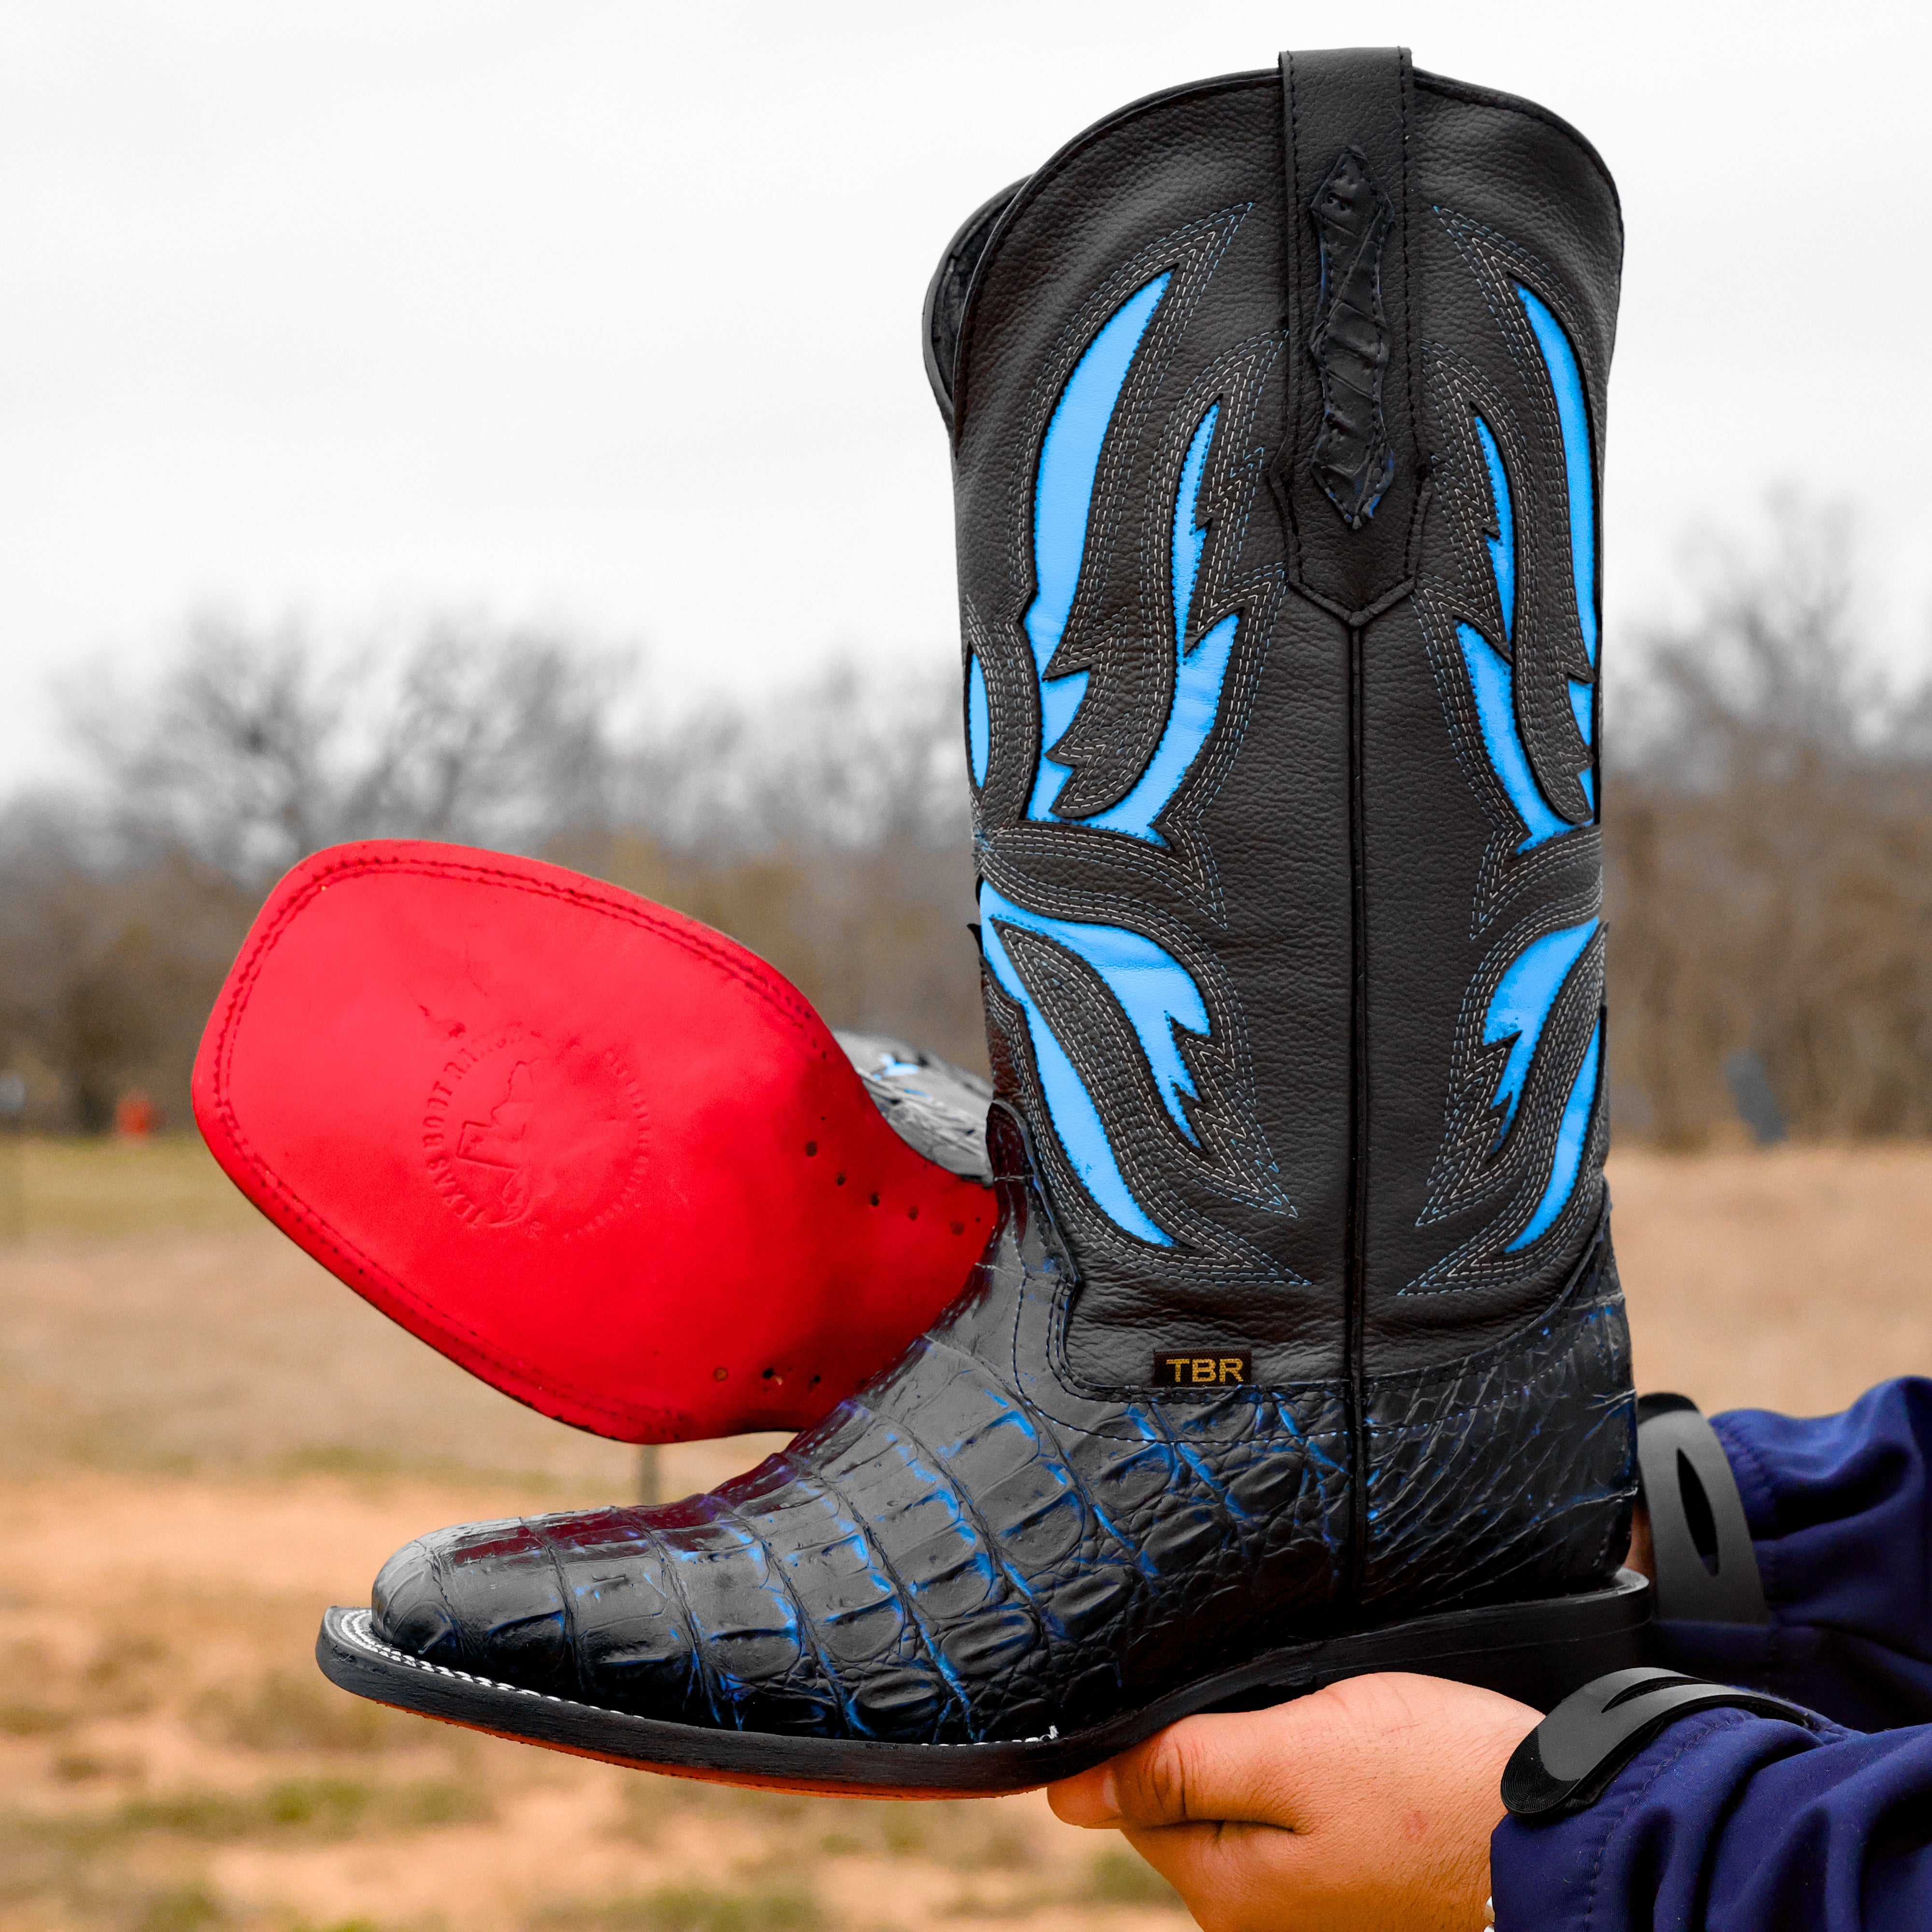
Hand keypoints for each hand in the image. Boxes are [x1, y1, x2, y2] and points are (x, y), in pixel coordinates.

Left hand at [1048, 1673, 1540, 1931]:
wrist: (1568, 1828)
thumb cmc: (1436, 1782)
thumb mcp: (1295, 1750)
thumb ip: (1180, 1767)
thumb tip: (1068, 1794)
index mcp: (1228, 1890)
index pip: (1138, 1796)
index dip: (1166, 1727)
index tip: (1225, 1691)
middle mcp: (1260, 1920)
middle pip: (1193, 1803)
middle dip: (1225, 1742)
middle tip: (1298, 1704)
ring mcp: (1315, 1914)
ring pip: (1251, 1808)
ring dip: (1275, 1757)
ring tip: (1338, 1729)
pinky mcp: (1360, 1894)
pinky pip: (1303, 1825)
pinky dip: (1317, 1783)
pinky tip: (1362, 1759)